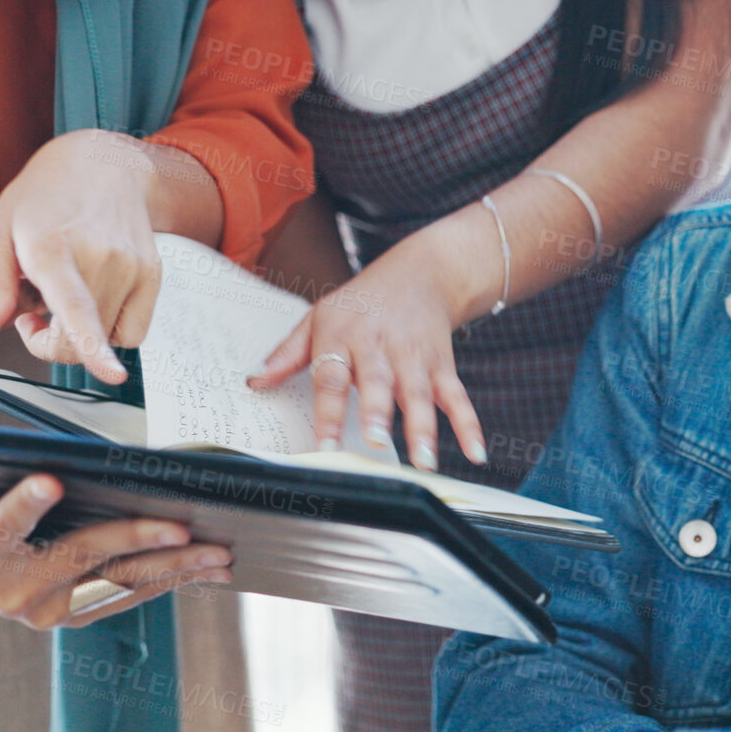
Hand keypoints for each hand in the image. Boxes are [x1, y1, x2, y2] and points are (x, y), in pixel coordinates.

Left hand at [0, 130, 217, 384]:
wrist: (103, 164)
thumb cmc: (45, 198)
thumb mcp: (0, 231)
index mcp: (53, 246)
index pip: (76, 305)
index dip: (91, 344)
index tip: (110, 374)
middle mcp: (101, 257)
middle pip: (82, 338)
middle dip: (49, 344)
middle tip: (28, 318)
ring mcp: (133, 266)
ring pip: (108, 338)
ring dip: (80, 334)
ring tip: (65, 297)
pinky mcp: (153, 274)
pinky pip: (134, 332)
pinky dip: (111, 331)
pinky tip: (95, 301)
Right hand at [0, 398, 234, 626]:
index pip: (0, 529)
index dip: (24, 506)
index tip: (51, 481)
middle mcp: (14, 591)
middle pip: (81, 558)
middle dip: (133, 539)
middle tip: (178, 526)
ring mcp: (49, 608)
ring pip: (118, 584)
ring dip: (173, 569)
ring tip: (217, 553)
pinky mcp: (76, 615)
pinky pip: (128, 596)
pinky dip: (171, 581)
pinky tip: (209, 567)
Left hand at [248, 225, 486, 470]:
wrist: (421, 272)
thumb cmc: (361, 303)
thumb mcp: (319, 316)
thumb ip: (289, 353)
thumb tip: (256, 382)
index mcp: (341, 335)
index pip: (331, 376)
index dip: (329, 412)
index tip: (325, 445)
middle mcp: (378, 345)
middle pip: (379, 381)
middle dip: (379, 412)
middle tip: (378, 442)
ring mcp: (414, 354)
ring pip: (419, 392)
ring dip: (423, 426)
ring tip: (424, 460)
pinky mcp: (443, 363)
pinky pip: (457, 396)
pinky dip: (468, 424)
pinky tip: (474, 451)